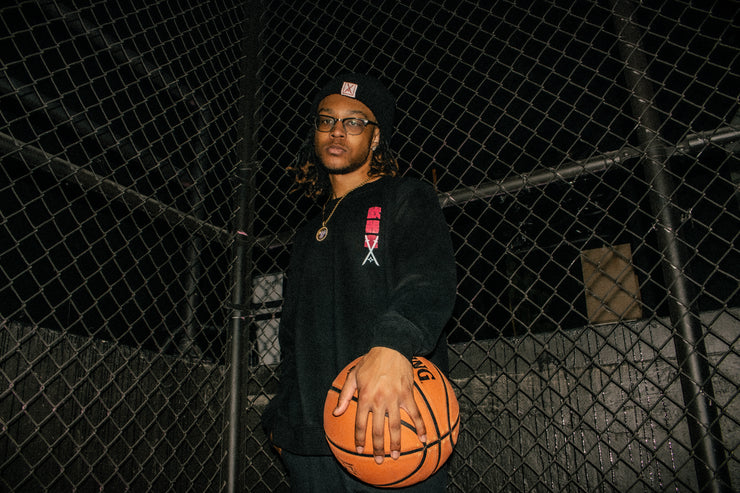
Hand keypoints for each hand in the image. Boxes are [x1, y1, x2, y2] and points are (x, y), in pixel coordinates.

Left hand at [333, 347, 426, 463]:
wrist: (391, 347)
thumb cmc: (371, 362)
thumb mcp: (353, 376)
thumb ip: (345, 395)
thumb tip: (336, 412)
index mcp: (365, 397)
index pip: (360, 423)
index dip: (360, 438)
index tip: (360, 451)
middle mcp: (379, 400)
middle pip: (377, 429)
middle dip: (377, 447)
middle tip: (379, 460)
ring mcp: (395, 399)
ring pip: (395, 426)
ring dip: (396, 443)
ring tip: (395, 455)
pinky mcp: (408, 395)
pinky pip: (415, 414)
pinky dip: (420, 427)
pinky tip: (424, 439)